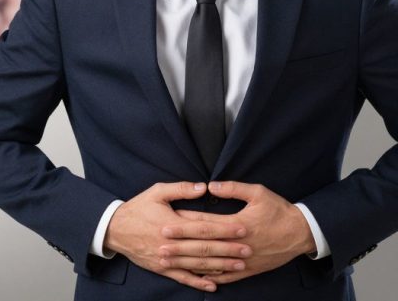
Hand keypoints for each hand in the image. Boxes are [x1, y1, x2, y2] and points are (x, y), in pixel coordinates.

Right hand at [104, 182, 247, 292]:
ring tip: (239, 266)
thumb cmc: (137, 208)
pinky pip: (183, 277)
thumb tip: (204, 187)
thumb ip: (181, 189)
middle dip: (228, 250)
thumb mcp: (156, 192)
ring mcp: (166, 258)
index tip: (242, 229)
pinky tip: (214, 285)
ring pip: (197, 265)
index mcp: (172, 224)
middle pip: (205, 248)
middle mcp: (171, 243)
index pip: (203, 227)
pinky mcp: (161, 268)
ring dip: (220, 266)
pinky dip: (199, 282)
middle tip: (248, 250)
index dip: (224, 229)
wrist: (114, 229)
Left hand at [159, 181, 316, 284]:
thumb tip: (210, 186)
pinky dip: (213, 277)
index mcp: (238, 224)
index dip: (184, 225)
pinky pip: (229, 276)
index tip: (165, 225)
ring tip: (172, 264)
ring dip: (191, 264)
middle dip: (180, 246)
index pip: (205, 224)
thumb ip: (234, 188)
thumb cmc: (279, 210)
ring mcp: (244, 259)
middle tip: (160, 246)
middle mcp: (238, 244)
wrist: (303, 233)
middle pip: (204, 246)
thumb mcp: (259, 193)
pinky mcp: (251, 269)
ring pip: (213, 263)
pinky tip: (198, 277)